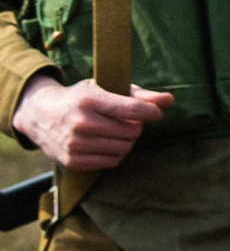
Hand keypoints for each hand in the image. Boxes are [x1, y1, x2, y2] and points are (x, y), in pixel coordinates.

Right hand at [12, 73, 172, 171]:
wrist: (39, 114)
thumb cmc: (81, 98)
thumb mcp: (105, 88)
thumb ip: (139, 95)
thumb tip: (170, 100)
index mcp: (89, 100)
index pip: (133, 110)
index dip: (151, 112)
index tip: (155, 113)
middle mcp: (80, 122)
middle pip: (132, 131)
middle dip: (135, 127)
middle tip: (126, 122)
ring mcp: (74, 144)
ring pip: (124, 148)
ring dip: (126, 141)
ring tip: (115, 132)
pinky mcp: (72, 161)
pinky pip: (111, 162)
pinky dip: (115, 154)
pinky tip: (106, 144)